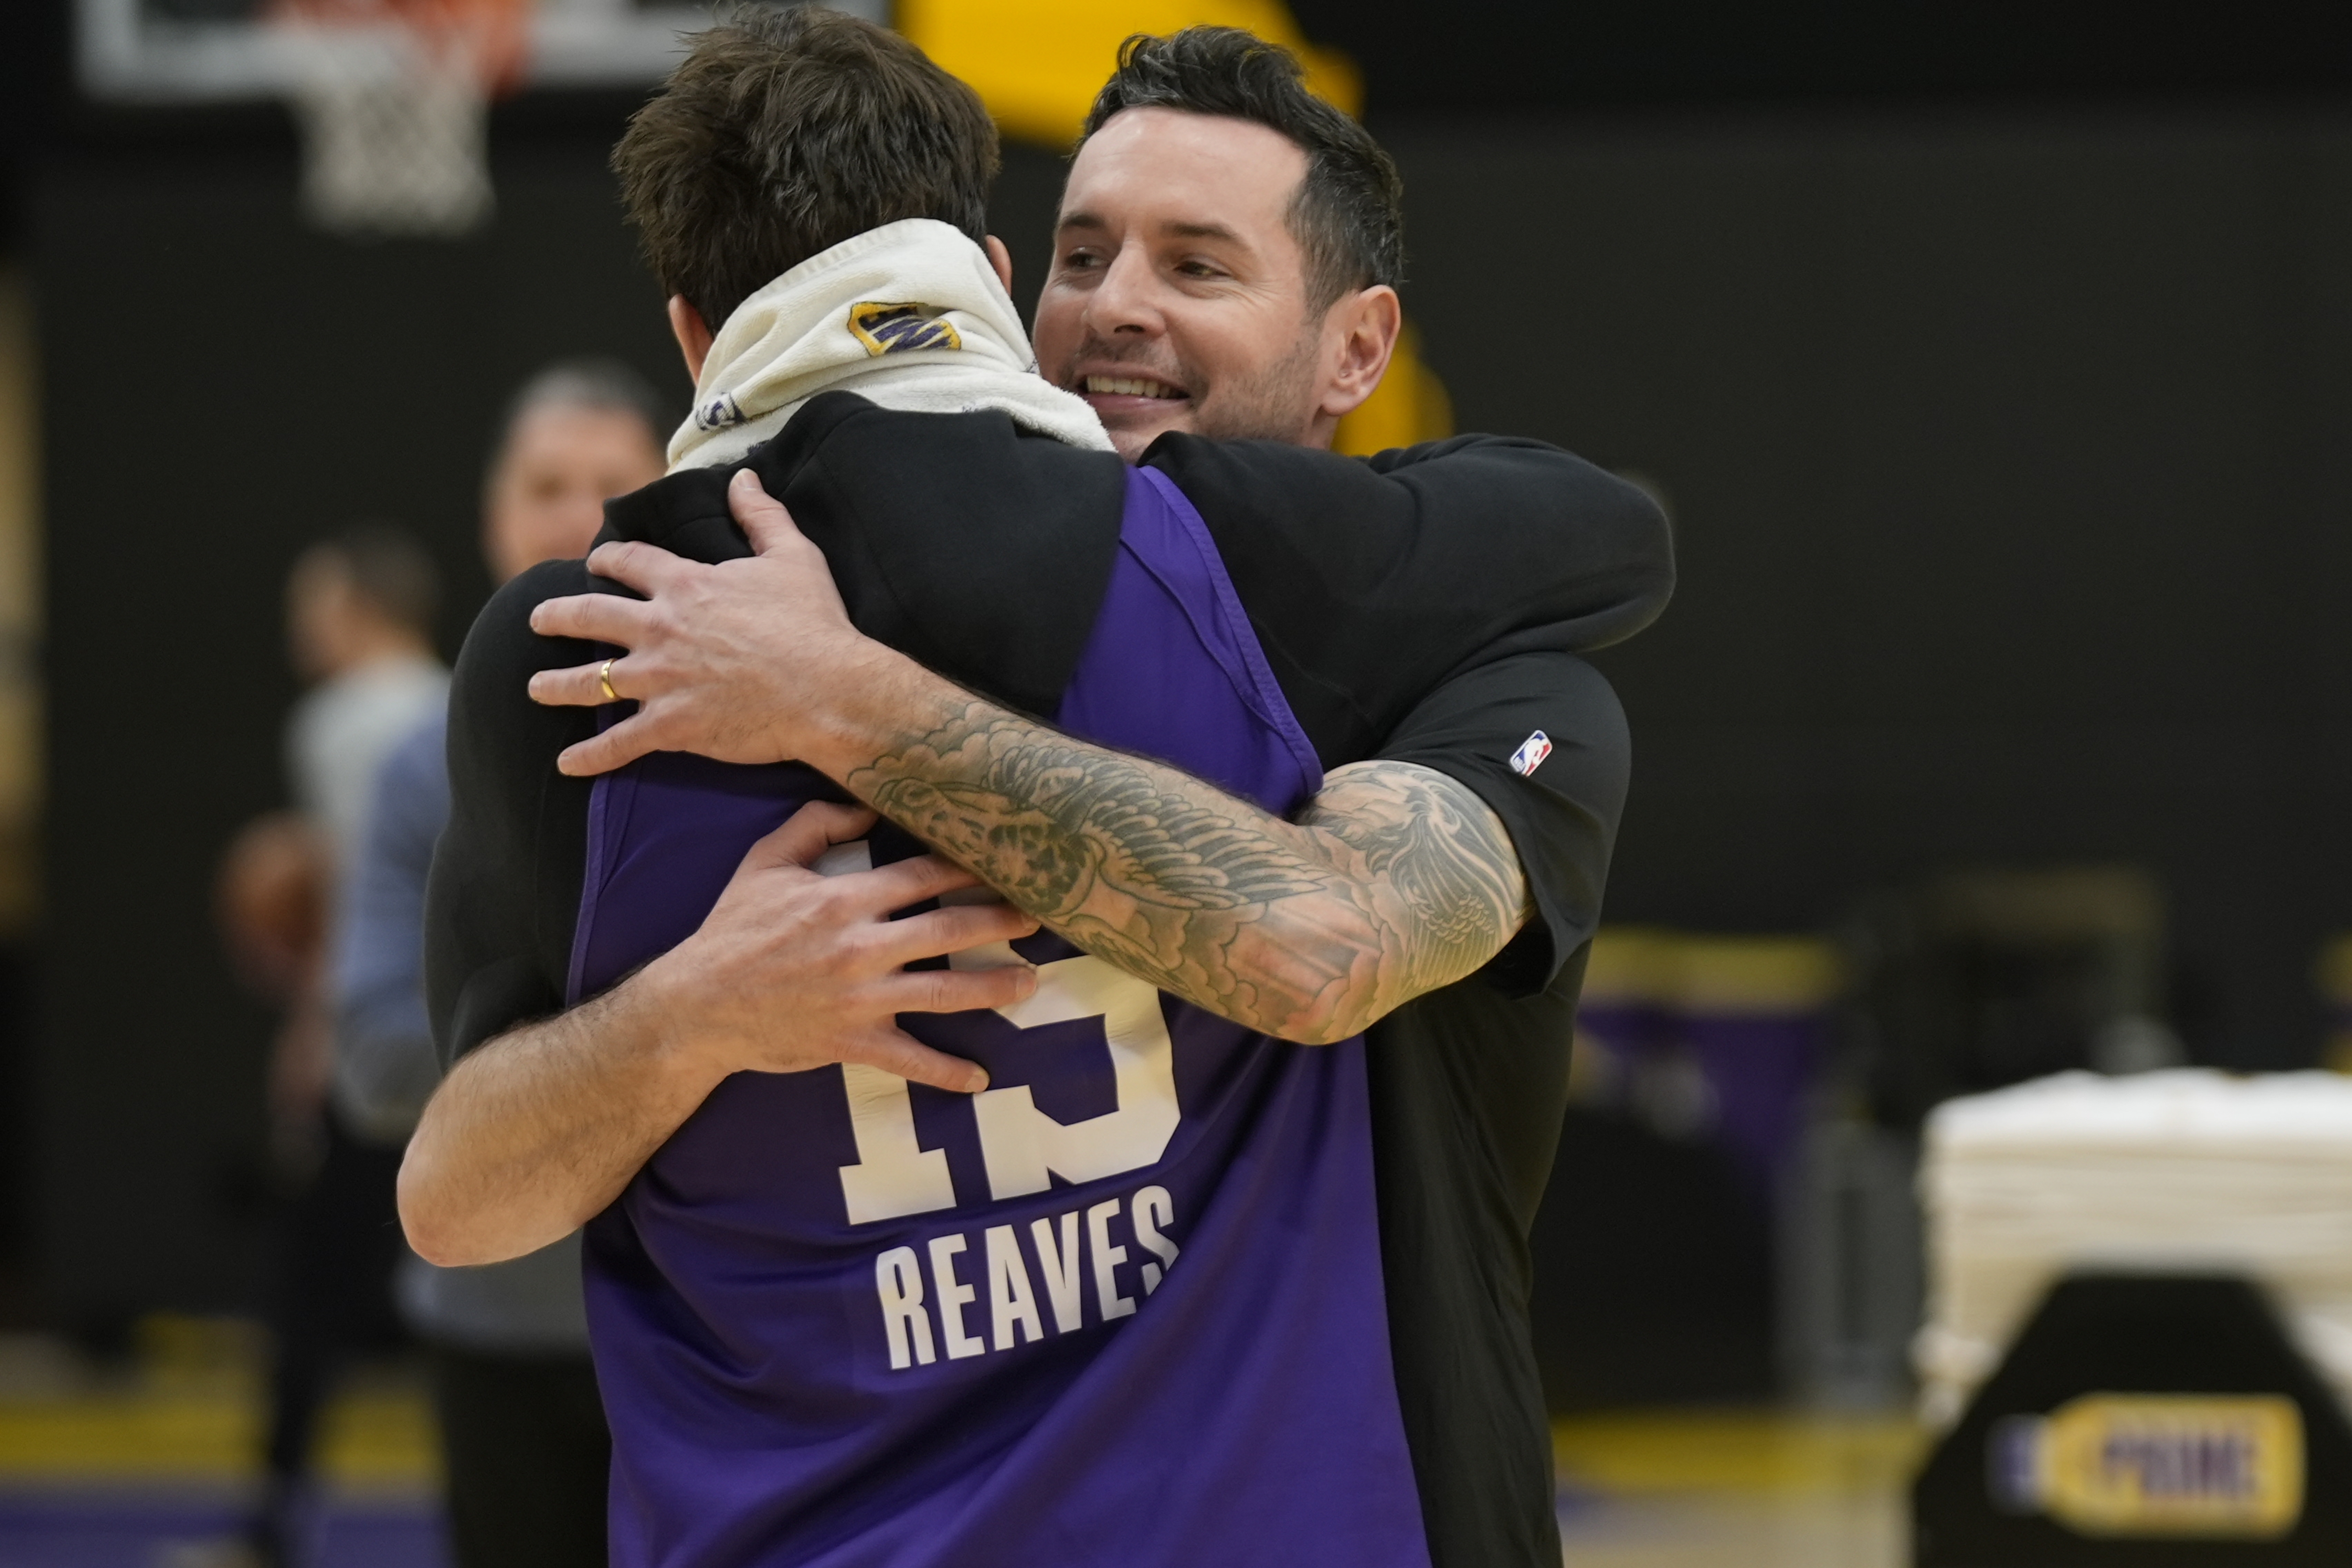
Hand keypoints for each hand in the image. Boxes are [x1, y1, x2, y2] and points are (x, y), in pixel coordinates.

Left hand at [527, 469, 901, 776]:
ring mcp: (660, 680)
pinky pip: (618, 744)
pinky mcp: (671, 725)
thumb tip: (745, 478)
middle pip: (590, 616)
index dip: (610, 559)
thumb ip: (762, 515)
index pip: (630, 563)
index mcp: (686, 585)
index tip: (597, 562)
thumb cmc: (814, 623)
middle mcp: (660, 629)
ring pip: (591, 681)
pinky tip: (568, 764)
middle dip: (557, 616)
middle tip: (537, 619)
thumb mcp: (792, 556)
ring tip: (535, 689)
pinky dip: (590, 757)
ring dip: (557, 685)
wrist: (828, 690)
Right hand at [633, 801, 1038, 1093]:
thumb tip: (864, 806)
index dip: (968, 867)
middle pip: (950, 927)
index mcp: (845, 898)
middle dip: (1001, 920)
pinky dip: (947, 1072)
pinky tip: (979, 1078)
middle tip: (1041, 916)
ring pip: (946, 991)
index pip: (924, 875)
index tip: (1004, 862)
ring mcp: (861, 998)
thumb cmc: (731, 931)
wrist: (696, 1006)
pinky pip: (910, 1060)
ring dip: (995, 987)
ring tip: (1031, 982)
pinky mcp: (852, 1042)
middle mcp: (862, 947)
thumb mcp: (764, 864)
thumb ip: (814, 826)